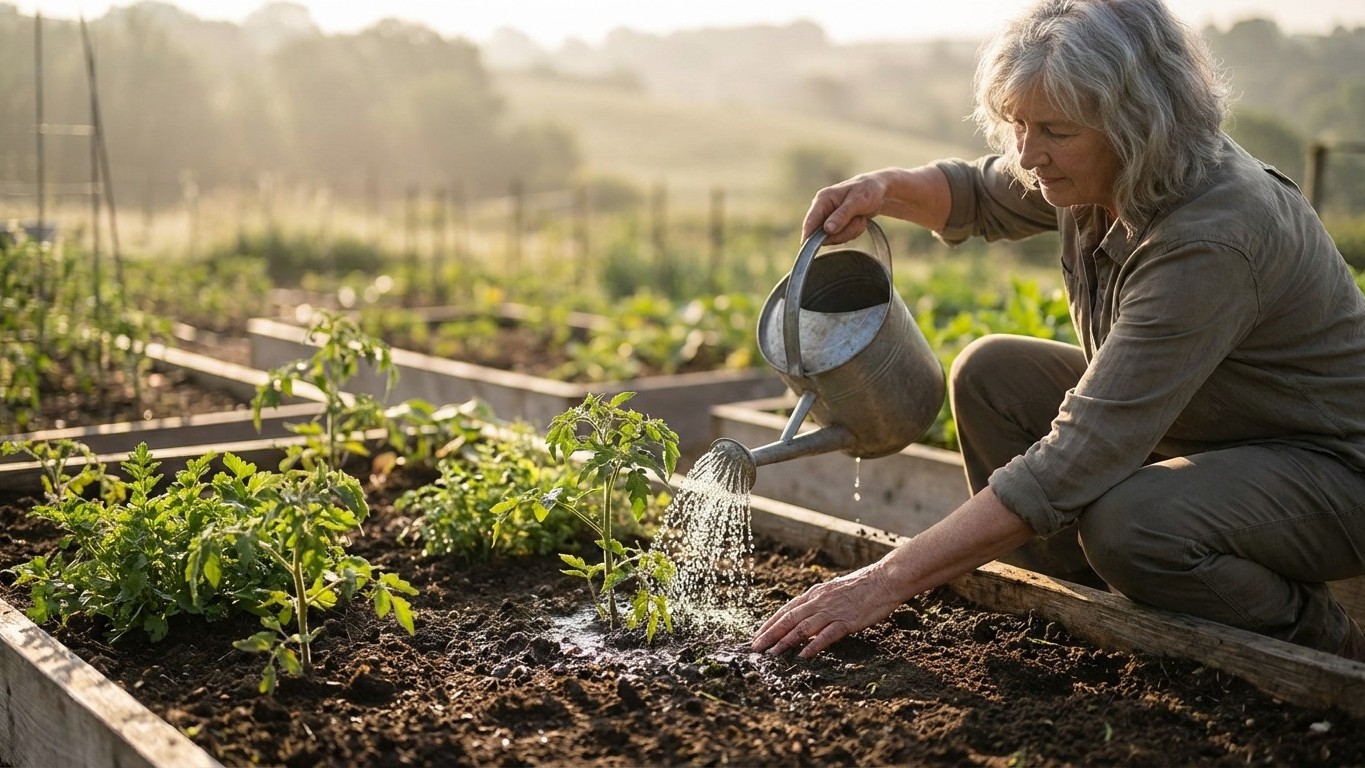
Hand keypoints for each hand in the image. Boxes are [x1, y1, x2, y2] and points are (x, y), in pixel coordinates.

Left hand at [750, 558, 910, 657]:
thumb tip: (805, 614)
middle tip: (755, 648)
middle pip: (788, 619)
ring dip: (785, 641)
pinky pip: (826, 635)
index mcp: (814, 594)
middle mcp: (819, 601)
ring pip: (802, 627)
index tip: (757, 635)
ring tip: (772, 653)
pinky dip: (813, 646)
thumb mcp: (833, 590)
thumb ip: (819, 602)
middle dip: (769, 634)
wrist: (884, 580)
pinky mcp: (847, 621)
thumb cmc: (861, 586)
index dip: (769, 623)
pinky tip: (802, 655)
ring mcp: (832, 611)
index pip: (786, 610)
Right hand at [800, 172, 889, 245]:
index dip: (808, 237)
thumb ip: (842, 215)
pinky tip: (858, 221)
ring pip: (833, 238)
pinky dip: (853, 232)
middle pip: (823, 235)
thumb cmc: (868, 190)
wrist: (878, 191)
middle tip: (857, 221)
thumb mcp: (858, 201)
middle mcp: (822, 210)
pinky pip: (841, 238)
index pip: (810, 222)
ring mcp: (828, 218)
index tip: (811, 249)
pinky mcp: (835, 226)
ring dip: (850, 232)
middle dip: (843, 232)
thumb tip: (827, 229)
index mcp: (823, 199)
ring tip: (859, 218)